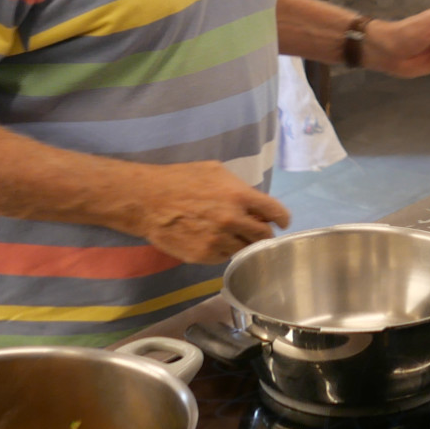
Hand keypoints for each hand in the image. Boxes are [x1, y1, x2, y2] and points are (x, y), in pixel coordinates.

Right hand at [138, 162, 291, 262]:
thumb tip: (253, 202)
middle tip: (258, 232)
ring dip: (243, 242)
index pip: (275, 213)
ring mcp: (219, 241)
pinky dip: (224, 250)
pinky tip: (213, 240)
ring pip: (244, 248)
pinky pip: (224, 257)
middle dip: (264, 234)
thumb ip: (239, 188)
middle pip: (263, 236)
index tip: (281, 223)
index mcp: (240, 196)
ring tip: (230, 234)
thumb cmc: (180, 180)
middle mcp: (233, 221)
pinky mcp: (205, 256)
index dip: (282, 219)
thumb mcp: (215, 171)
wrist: (147, 201)